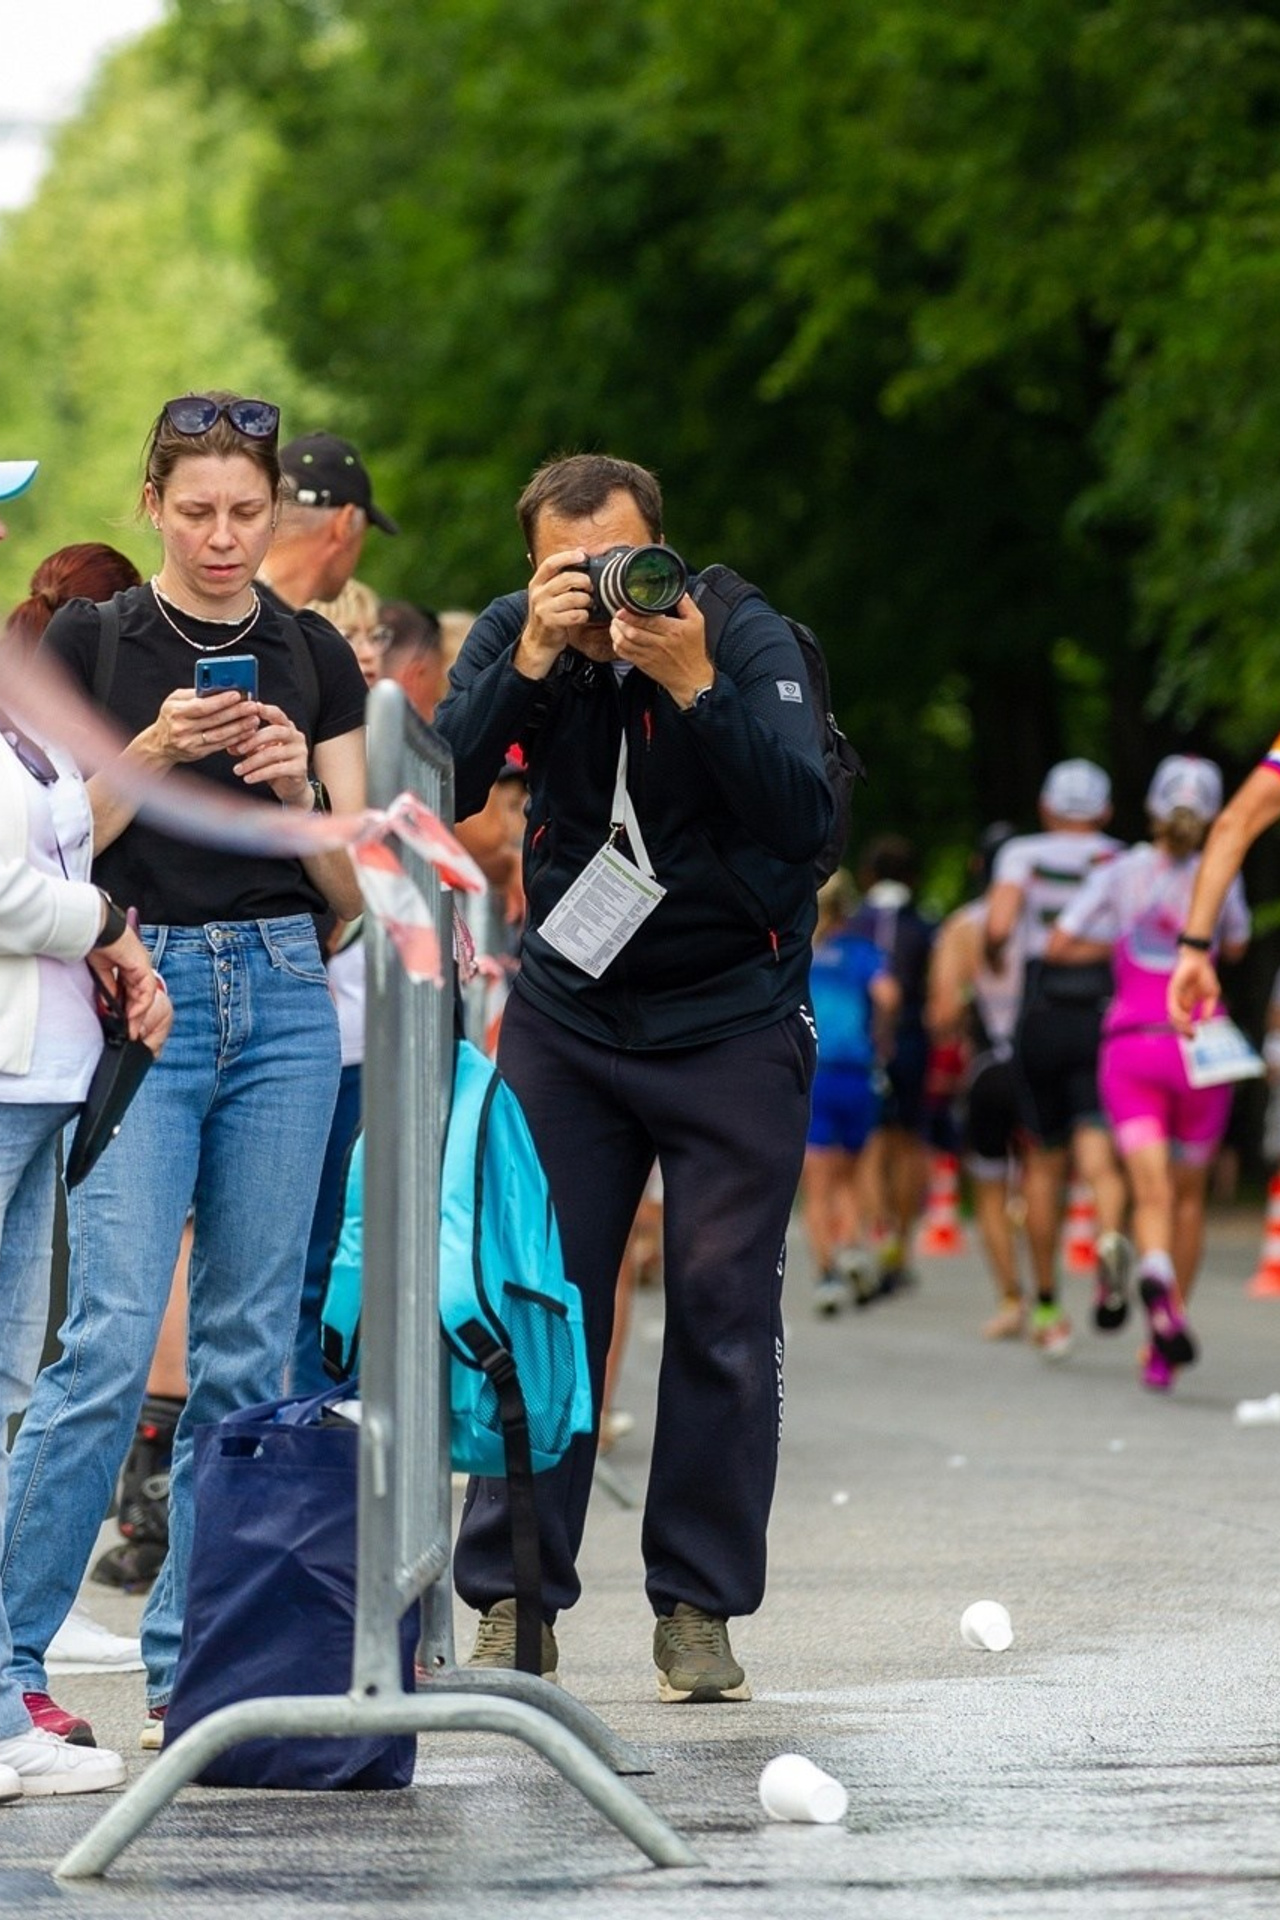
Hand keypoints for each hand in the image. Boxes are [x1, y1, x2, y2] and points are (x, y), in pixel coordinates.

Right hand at [87, 925, 171, 1051]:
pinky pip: (145, 991)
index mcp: (127, 966)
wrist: (97, 930)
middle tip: (130, 1034)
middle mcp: (138, 967)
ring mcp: (142, 967)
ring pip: (144, 997)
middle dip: (134, 1017)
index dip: (127, 1009)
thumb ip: (108, 989)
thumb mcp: (102, 972)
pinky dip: (140, 1005)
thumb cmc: (96, 945)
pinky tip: (133, 1016)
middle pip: (139, 997)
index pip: (130, 992)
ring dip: (138, 1015)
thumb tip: (109, 1006)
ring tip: (132, 1031)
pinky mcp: (143, 967)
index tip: (123, 1025)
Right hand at [150, 688, 261, 765]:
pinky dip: (236, 738)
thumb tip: (218, 685)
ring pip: (220, 734)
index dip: (221, 701)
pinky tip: (247, 731)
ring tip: (254, 719)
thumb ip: (194, 693)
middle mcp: (183, 728)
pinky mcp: (199, 752)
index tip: (237, 694)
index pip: (202, 706)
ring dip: (240, 727)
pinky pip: (221, 745)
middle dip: (236, 712)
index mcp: (176, 711)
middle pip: (214, 720)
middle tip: (252, 706)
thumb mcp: (175, 700)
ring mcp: (190, 742)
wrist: (159, 744)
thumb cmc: (170, 717)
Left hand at [231, 701, 310, 804]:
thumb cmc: (274, 764)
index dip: (264, 710)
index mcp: (287, 727)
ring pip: (272, 753)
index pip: (276, 714)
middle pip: (274, 732)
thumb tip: (230, 745)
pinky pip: (276, 769)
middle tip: (237, 749)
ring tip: (237, 770)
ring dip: (251, 762)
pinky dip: (259, 774)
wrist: (291, 787)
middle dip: (252, 740)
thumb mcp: (258, 751)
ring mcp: (300, 752)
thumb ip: (246, 745)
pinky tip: (248, 778)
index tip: (250, 709)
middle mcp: (296, 737)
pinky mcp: (300, 768)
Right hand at [513, 549, 593, 678]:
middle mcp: (538, 594)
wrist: (538, 641)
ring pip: (574, 598)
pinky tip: (583, 615)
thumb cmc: (549, 613)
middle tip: (590, 586)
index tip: (582, 555)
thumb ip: (562, 573)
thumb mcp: (548, 591)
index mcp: (537, 582)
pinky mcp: (551, 623)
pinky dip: (584, 615)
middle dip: (584, 581)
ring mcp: (544, 609)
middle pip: (567, 579)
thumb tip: (581, 550)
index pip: (551, 563)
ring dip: (586, 600)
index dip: (568, 557)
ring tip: (588, 603)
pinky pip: (575, 615)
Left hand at [610, 594, 712, 707]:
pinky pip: (624, 654)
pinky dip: (617, 644)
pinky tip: (618, 637)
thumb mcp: (697, 623)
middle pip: (632, 633)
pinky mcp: (642, 663)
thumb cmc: (693, 650)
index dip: (631, 615)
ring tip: (615, 624)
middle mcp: (659, 643)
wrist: (691, 677)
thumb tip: (678, 592)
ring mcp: (648, 655)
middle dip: (620, 622)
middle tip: (617, 615)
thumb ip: (686, 605)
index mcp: (672, 631)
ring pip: (624, 644)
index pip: (647, 622)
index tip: (623, 609)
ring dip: (615, 632)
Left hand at [1167, 948, 1219, 1034]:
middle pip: (1177, 1022)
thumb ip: (1208, 1009)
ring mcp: (1175, 998)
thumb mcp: (1211, 995)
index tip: (1195, 1037)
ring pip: (1173, 1017)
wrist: (1199, 962)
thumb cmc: (1205, 976)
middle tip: (1192, 1037)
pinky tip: (1186, 1019)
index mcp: (1187, 1004)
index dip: (1189, 1031)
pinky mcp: (1173, 992)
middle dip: (1184, 1031)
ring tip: (1189, 1030)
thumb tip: (1205, 1022)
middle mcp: (1180, 1003)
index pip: (1185, 1022)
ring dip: (1181, 1025)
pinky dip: (1178, 1015)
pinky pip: (1173, 1006)